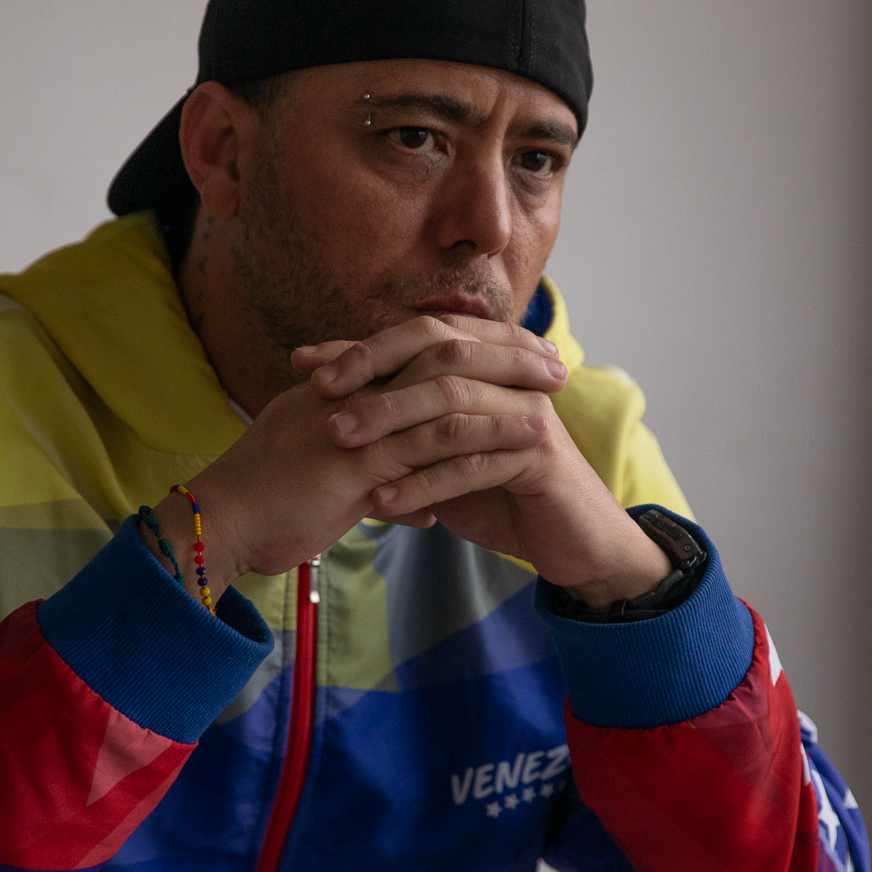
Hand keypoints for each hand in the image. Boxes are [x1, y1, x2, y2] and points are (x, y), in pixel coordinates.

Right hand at [144, 316, 561, 599]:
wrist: (220, 523)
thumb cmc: (265, 509)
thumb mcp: (325, 486)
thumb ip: (374, 485)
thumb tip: (419, 505)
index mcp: (339, 386)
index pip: (416, 351)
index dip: (471, 348)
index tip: (518, 353)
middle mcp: (350, 392)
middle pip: (440, 355)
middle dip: (501, 355)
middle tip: (551, 362)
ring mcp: (354, 421)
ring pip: (444, 396)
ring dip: (503, 397)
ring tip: (553, 404)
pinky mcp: (357, 461)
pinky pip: (432, 445)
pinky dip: (483, 441)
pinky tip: (523, 446)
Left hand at [301, 317, 672, 607]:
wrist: (566, 538)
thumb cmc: (496, 489)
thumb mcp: (438, 448)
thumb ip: (400, 415)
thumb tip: (326, 385)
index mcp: (491, 360)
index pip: (421, 333)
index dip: (363, 345)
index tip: (305, 363)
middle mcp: (514, 374)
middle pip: (439, 354)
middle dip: (374, 373)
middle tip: (318, 396)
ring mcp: (529, 411)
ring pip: (453, 406)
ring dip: (391, 424)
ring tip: (340, 443)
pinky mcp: (539, 455)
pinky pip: (473, 462)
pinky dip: (424, 482)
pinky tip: (382, 501)